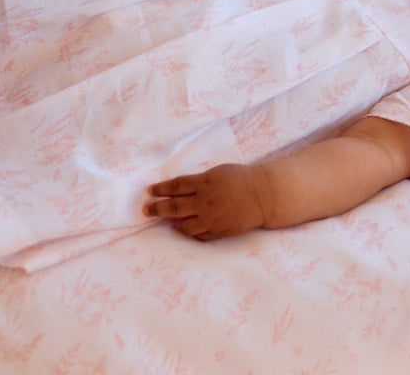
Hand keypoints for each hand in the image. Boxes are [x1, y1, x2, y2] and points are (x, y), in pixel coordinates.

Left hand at [144, 163, 267, 240]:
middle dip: (157, 208)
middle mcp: (204, 203)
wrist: (262, 196)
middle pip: (174, 207)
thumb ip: (198, 181)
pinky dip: (189, 232)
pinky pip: (198, 235)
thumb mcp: (217, 172)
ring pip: (184, 225)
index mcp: (204, 184)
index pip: (175, 187)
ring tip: (167, 220)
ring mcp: (211, 219)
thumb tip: (178, 189)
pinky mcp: (219, 231)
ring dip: (172, 222)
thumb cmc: (240, 179)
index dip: (160, 189)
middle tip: (147, 210)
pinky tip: (185, 227)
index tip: (150, 191)